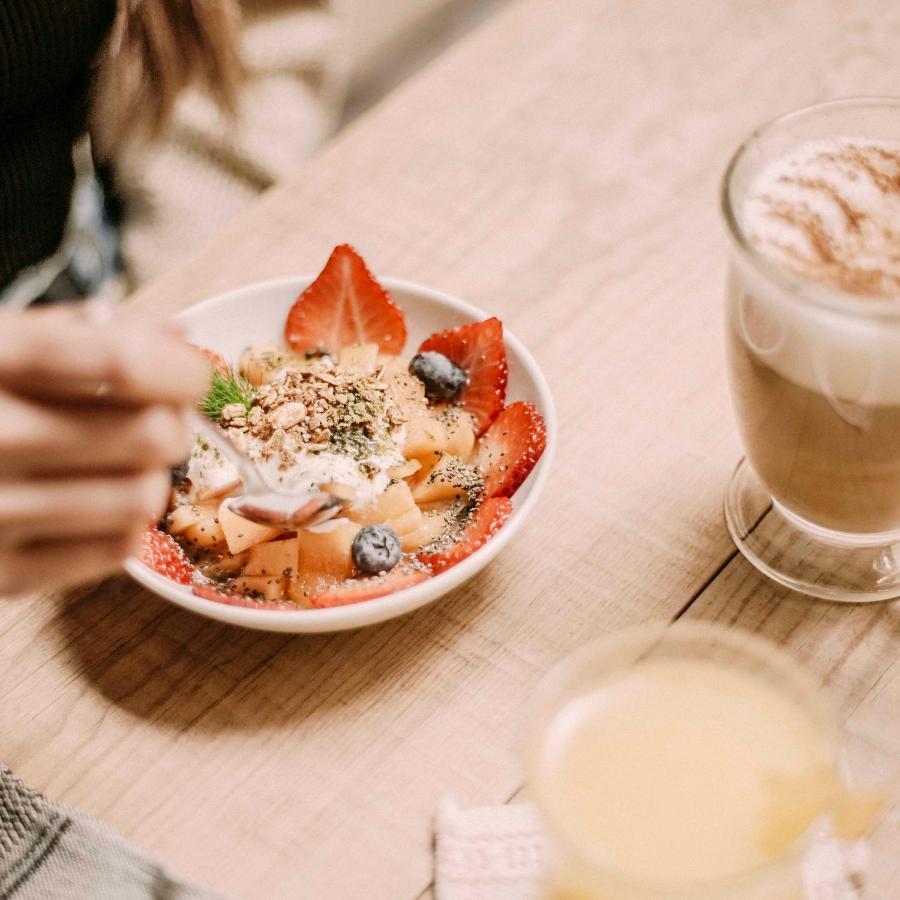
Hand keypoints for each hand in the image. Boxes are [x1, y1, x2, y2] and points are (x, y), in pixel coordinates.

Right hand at [0, 306, 208, 593]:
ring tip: (125, 463)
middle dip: (173, 424)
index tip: (190, 373)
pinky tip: (96, 502)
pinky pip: (115, 549)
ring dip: (153, 475)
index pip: (122, 363)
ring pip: (143, 497)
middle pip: (150, 436)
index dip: (181, 368)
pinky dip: (125, 523)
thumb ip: (77, 330)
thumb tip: (176, 333)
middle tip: (157, 419)